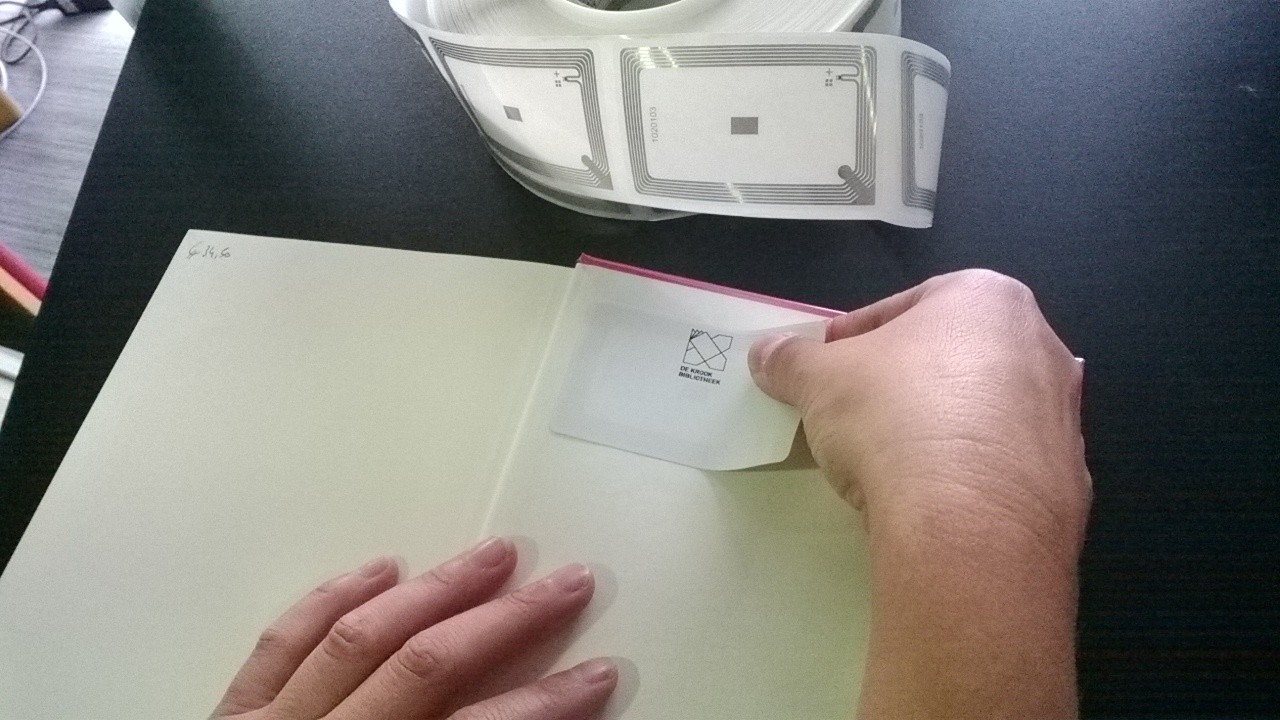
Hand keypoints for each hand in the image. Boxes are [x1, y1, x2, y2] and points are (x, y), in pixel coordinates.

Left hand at [212, 538, 615, 719]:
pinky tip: (378, 568)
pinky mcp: (232, 715)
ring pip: (361, 638)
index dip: (546, 703)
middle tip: (566, 584)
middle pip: (426, 667)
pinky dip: (332, 599)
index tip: (598, 675)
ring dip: (435, 590)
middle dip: (506, 622)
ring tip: (493, 556)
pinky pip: (284, 642)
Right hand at [749, 270, 1089, 718]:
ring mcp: (1062, 416)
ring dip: (938, 429)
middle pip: (951, 358)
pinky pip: (1001, 467)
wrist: (969, 524)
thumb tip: (767, 352)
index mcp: (988, 298)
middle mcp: (1039, 345)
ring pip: (981, 412)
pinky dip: (967, 476)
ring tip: (889, 463)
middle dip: (903, 382)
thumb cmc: (895, 417)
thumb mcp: (819, 380)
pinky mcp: (1068, 482)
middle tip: (855, 414)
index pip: (905, 307)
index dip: (854, 339)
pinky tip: (930, 500)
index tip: (825, 371)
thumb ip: (791, 360)